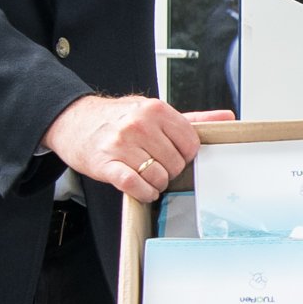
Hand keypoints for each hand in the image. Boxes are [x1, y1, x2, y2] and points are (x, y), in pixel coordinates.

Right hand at [45, 94, 200, 202]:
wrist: (74, 121)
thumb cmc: (118, 118)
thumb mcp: (155, 112)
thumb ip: (192, 119)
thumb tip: (228, 118)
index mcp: (156, 110)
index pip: (191, 143)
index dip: (185, 155)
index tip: (175, 155)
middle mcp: (140, 124)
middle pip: (175, 163)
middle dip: (170, 171)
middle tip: (156, 166)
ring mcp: (122, 144)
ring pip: (158, 177)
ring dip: (156, 184)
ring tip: (146, 174)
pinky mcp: (107, 164)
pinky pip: (136, 186)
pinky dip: (143, 193)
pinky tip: (141, 189)